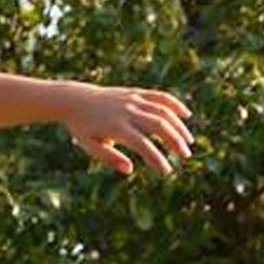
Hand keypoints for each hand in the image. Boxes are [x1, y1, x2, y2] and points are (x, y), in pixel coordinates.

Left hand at [64, 84, 192, 175]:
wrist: (76, 100)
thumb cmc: (82, 128)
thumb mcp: (90, 146)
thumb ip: (109, 158)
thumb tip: (130, 170)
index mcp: (115, 127)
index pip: (142, 144)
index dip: (156, 158)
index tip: (166, 171)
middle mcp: (127, 112)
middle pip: (158, 125)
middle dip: (175, 141)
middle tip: (185, 156)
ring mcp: (134, 100)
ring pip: (163, 111)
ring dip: (179, 126)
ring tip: (188, 142)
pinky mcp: (136, 93)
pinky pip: (160, 96)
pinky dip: (175, 105)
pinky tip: (186, 115)